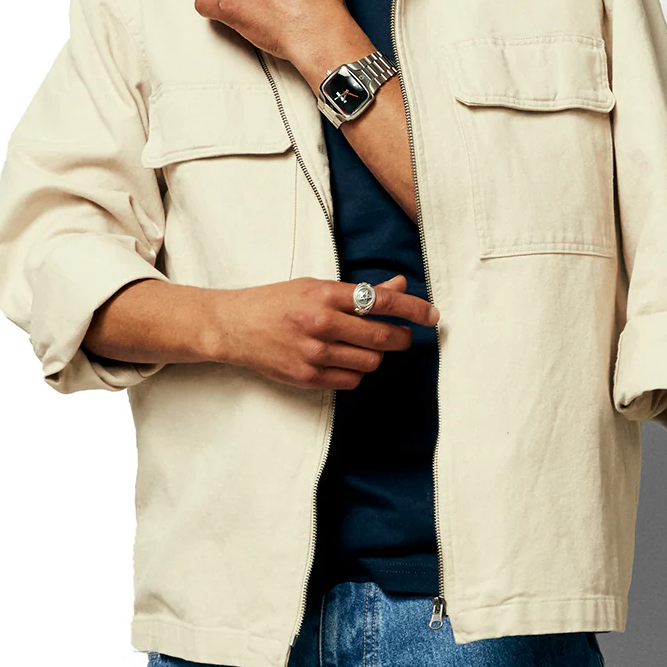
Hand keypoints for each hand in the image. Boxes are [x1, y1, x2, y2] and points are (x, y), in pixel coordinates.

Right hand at [204, 274, 439, 389]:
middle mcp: (321, 324)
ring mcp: (314, 353)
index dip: (413, 309)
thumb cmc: (279, 301)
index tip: (431, 315)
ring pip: (370, 363)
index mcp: (325, 294)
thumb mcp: (318, 286)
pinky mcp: (307, 377)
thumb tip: (399, 288)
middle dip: (401, 338)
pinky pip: (351, 381)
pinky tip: (345, 360)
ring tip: (363, 346)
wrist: (235, 325)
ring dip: (375, 356)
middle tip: (404, 336)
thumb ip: (360, 291)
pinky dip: (356, 372)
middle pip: (382, 338)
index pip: (381, 301)